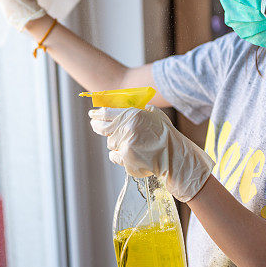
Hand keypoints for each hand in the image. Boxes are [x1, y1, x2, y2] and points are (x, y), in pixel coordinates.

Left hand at [89, 105, 213, 201]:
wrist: (174, 156)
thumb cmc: (164, 135)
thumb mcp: (153, 115)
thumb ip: (136, 111)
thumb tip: (119, 107)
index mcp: (132, 115)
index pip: (107, 113)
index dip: (96, 114)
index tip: (91, 114)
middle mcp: (127, 129)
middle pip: (103, 129)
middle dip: (97, 126)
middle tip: (96, 125)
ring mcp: (125, 145)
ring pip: (110, 144)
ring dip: (116, 143)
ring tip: (132, 144)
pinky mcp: (125, 160)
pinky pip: (115, 156)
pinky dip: (120, 156)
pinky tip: (133, 154)